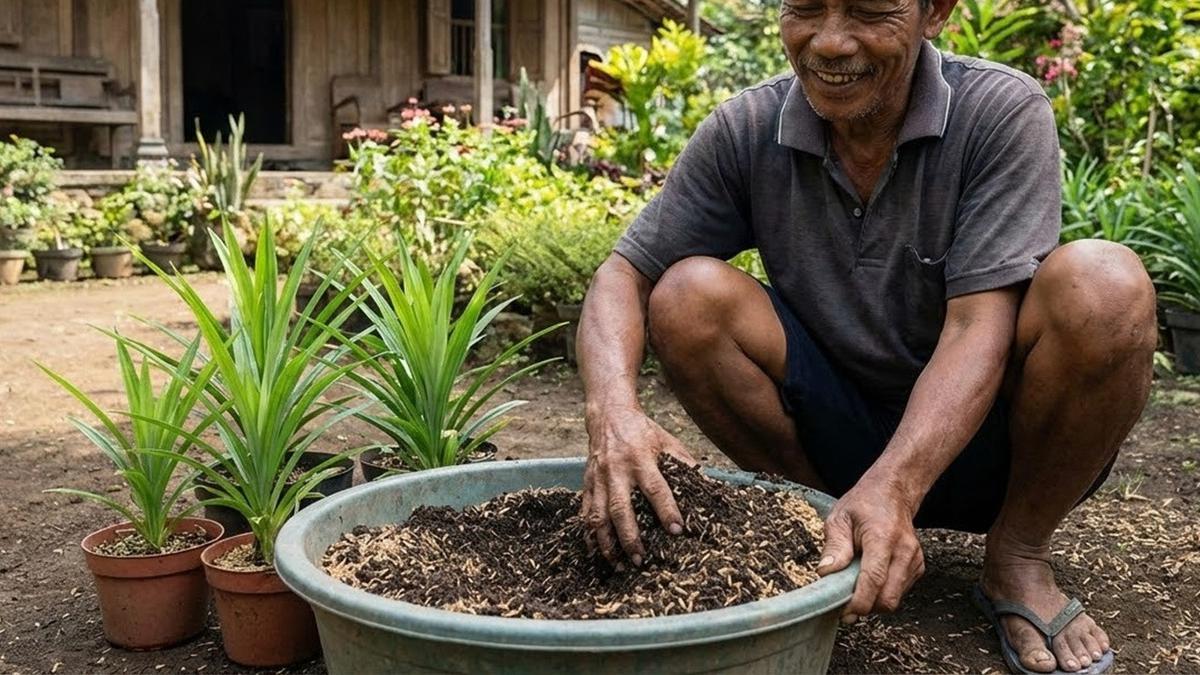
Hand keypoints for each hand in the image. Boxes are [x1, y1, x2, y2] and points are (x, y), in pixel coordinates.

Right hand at [581, 405, 695, 565]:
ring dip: (607, 542)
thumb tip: (708, 484)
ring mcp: (599, 479)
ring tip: (618, 564)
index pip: (655, 488)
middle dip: (630, 537)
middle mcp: (617, 471)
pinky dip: (589, 534)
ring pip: (598, 515)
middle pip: (621, 508)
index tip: (677, 531)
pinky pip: (585, 512)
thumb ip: (684, 463)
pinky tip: (596, 552)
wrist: (608, 416)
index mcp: (640, 459)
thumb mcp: (667, 441)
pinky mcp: (587, 483)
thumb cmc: (642, 431)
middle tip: (641, 560)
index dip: (666, 509)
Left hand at [817, 476, 924, 617]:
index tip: (844, 613)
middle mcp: (904, 551)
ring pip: (894, 599)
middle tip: (845, 603)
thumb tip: (826, 572)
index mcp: (883, 537)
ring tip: (856, 585)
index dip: (858, 602)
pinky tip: (871, 578)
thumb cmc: (864, 504)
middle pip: (888, 598)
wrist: (893, 492)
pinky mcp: (918, 567)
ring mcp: (914, 560)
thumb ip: (834, 546)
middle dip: (866, 607)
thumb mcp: (839, 518)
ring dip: (874, 601)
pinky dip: (883, 593)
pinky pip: (899, 592)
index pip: (874, 579)